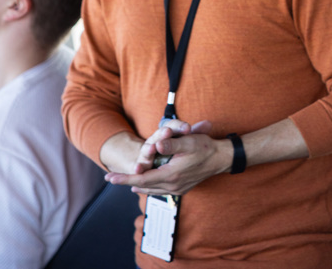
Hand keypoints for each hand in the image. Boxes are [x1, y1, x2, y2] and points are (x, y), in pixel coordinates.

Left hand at [105, 119, 225, 195]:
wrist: (221, 158)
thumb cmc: (206, 148)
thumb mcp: (189, 141)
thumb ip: (172, 144)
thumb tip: (157, 145)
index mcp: (171, 174)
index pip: (141, 179)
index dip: (124, 178)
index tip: (109, 178)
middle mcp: (172, 185)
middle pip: (143, 187)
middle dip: (127, 182)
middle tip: (111, 179)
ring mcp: (177, 189)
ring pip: (152, 190)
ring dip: (138, 186)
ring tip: (126, 183)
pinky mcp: (181, 189)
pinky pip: (160, 190)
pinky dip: (150, 187)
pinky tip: (147, 185)